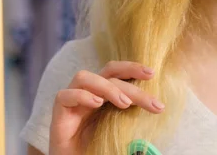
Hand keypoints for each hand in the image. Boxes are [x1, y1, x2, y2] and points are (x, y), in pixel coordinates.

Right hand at [49, 61, 164, 154]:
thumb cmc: (97, 149)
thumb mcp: (119, 130)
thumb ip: (131, 118)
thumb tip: (158, 107)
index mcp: (103, 94)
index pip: (116, 72)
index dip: (132, 69)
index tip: (152, 74)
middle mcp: (87, 93)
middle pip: (106, 73)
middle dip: (130, 83)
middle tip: (150, 102)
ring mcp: (71, 101)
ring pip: (84, 77)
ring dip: (107, 87)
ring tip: (124, 104)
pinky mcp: (58, 113)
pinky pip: (65, 95)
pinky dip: (82, 96)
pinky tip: (96, 104)